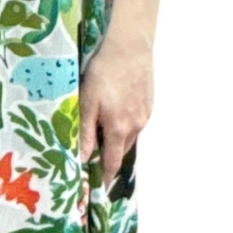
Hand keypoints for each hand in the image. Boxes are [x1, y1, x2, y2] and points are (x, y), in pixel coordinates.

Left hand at [78, 24, 153, 188]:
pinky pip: (137, 122)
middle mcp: (136, 126)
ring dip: (119, 139)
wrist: (130, 47)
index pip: (113, 161)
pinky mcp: (150, 103)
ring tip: (105, 132)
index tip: (101, 185)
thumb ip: (85, 132)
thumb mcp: (87, 102)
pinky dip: (127, 124)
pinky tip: (117, 111)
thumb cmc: (103, 72)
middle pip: (122, 150)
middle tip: (97, 156)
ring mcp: (146, 114)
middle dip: (111, 156)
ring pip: (130, 135)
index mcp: (119, 128)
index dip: (106, 175)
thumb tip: (83, 157)